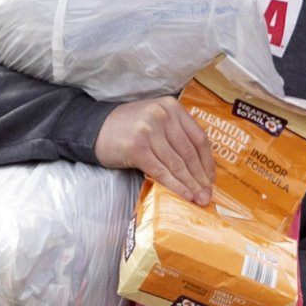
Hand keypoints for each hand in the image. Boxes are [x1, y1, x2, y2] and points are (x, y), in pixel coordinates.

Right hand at [96, 97, 213, 203]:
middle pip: (189, 152)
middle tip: (208, 195)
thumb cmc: (128, 128)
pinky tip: (184, 195)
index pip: (198, 137)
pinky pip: (161, 171)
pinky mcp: (137, 148)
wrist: (94, 129)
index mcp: (171, 107)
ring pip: (177, 164)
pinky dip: (175, 186)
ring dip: (190, 185)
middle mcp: (162, 115)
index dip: (207, 161)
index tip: (211, 178)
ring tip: (199, 199)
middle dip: (200, 177)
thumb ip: (176, 132)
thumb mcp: (156, 120)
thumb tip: (201, 166)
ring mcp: (149, 131)